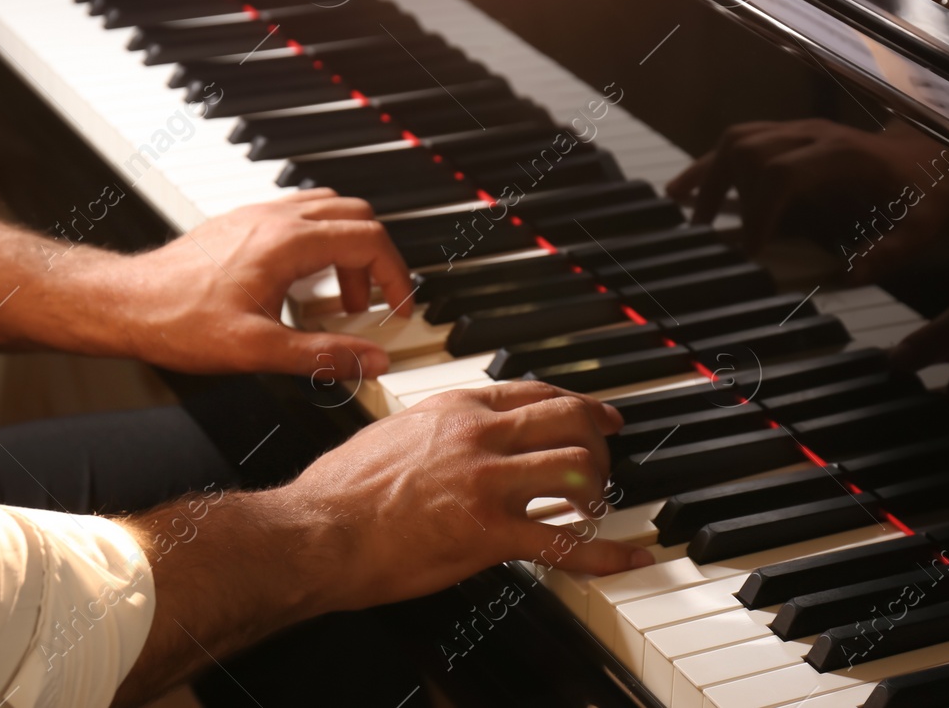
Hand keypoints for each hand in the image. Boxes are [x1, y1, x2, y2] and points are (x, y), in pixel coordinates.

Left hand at [105, 190, 413, 378]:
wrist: (126, 303)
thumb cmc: (180, 321)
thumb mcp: (258, 351)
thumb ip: (323, 356)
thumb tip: (373, 361)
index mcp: (289, 242)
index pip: (369, 240)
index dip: (396, 275)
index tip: (400, 307)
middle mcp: (277, 217)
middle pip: (358, 217)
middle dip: (376, 262)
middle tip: (372, 306)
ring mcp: (259, 214)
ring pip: (331, 209)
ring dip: (349, 248)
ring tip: (340, 298)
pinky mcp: (244, 221)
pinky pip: (302, 214)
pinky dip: (321, 242)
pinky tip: (305, 283)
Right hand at [112, 381, 654, 700]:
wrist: (318, 532)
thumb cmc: (339, 491)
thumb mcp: (389, 433)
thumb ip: (430, 430)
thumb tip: (444, 436)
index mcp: (455, 409)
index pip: (535, 393)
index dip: (577, 403)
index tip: (597, 415)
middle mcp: (479, 436)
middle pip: (568, 420)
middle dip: (600, 438)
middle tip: (614, 455)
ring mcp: (488, 483)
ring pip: (577, 470)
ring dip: (598, 490)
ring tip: (597, 506)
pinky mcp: (490, 533)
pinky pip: (566, 541)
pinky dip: (608, 551)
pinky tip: (630, 556)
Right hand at [666, 118, 948, 270]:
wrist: (935, 149)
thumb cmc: (926, 190)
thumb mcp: (921, 227)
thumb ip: (889, 252)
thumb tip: (851, 274)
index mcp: (843, 155)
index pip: (782, 173)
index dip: (758, 209)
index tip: (749, 249)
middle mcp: (814, 135)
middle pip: (750, 150)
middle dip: (723, 192)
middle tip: (707, 235)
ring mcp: (799, 129)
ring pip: (739, 138)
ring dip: (709, 173)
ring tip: (686, 210)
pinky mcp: (791, 132)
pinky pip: (742, 138)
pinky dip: (711, 161)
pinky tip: (687, 186)